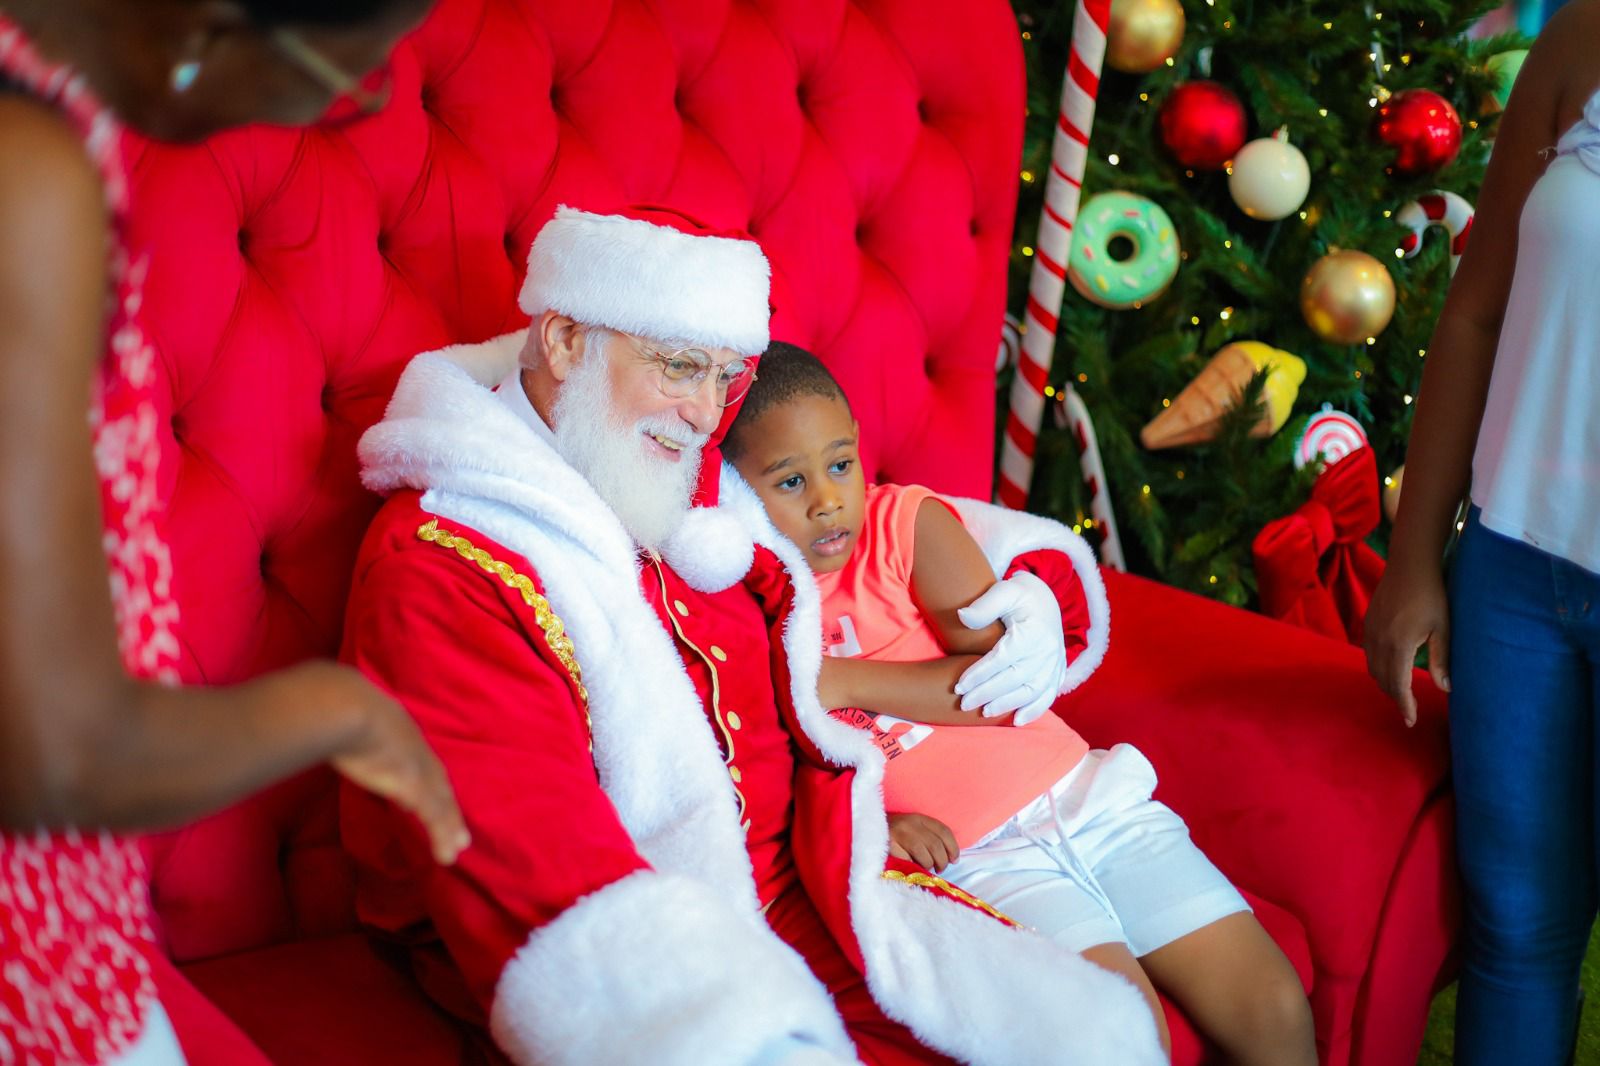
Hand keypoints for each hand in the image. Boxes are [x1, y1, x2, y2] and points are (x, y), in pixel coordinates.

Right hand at [265, 663, 469, 863]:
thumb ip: (338, 727)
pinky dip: (441, 835)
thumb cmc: (332, 704)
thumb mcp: (341, 714)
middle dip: (447, 804)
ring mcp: (415, 767)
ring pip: (440, 803)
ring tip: (455, 847)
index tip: (432, 793)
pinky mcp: (412, 784)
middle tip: (458, 827)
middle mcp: (413, 748)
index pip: (418, 758)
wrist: (341, 704)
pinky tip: (446, 854)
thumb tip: (321, 729)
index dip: (427, 777)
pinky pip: (433, 816)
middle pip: (437, 781)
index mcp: (398, 729)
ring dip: (449, 826)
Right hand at [887, 812, 958, 871]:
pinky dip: (912, 868)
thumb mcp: (911, 829)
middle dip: (942, 861)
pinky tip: (910, 868)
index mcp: (918, 818)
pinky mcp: (888, 847)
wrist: (864, 830)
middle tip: (940, 869)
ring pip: (925, 857)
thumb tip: (950, 857)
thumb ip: (928, 837)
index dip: (953, 848)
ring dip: (928, 867)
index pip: (943, 831)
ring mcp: (898, 834)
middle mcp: (909, 823)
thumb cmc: (892, 835)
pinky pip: (909, 863)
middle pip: (936, 846)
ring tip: (925, 869)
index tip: (955, 860)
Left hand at [953, 571, 1066, 724]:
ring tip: (984, 712)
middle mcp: (1048, 649)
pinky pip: (1048, 695)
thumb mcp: (1003, 591)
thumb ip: (984, 605)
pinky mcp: (1058, 671)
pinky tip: (1017, 721)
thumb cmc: (1019, 595)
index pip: (1002, 658)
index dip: (980, 674)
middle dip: (987, 693)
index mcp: (1034, 631)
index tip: (959, 685)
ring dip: (1007, 705)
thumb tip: (962, 617)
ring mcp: (1055, 662)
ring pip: (1031, 691)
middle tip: (964, 703)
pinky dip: (1034, 710)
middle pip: (1015, 678)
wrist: (1044, 599)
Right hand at [1363, 561, 1451, 727]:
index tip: (1411, 721)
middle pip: (1382, 681)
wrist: (1410, 564)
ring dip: (1385, 683)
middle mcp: (1379, 642)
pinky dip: (1378, 667)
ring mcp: (1370, 632)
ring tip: (1401, 691)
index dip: (1405, 706)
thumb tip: (1445, 688)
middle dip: (1395, 697)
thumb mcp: (1443, 628)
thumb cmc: (1432, 594)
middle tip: (1409, 709)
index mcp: (1398, 646)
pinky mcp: (1367, 624)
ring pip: (1372, 669)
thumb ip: (1441, 659)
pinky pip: (1368, 654)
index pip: (1398, 686)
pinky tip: (1391, 666)